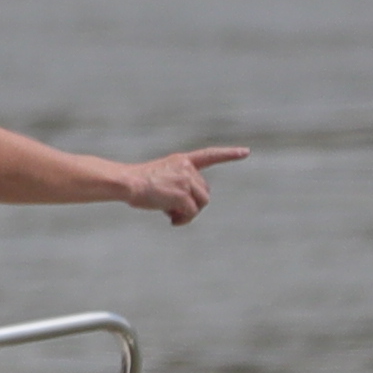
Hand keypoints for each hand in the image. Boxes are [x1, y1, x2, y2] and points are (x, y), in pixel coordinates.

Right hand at [125, 147, 251, 223]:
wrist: (126, 182)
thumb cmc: (136, 184)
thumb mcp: (160, 178)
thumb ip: (178, 187)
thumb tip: (187, 210)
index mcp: (181, 160)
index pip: (209, 155)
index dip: (228, 154)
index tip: (246, 152)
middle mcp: (187, 168)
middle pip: (205, 191)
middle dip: (194, 203)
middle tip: (175, 211)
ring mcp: (186, 181)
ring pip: (202, 203)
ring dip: (190, 213)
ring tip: (172, 216)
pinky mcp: (183, 195)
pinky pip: (191, 213)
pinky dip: (183, 220)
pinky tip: (172, 220)